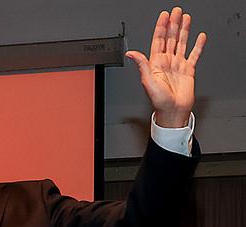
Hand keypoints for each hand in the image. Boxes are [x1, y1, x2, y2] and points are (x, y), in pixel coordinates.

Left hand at [126, 7, 206, 127]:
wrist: (173, 111)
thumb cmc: (159, 101)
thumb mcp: (147, 82)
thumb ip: (141, 65)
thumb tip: (130, 54)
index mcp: (156, 63)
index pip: (158, 40)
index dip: (161, 27)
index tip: (164, 16)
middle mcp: (167, 62)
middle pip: (170, 38)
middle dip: (173, 24)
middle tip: (176, 11)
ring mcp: (178, 65)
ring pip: (181, 43)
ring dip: (184, 30)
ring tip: (186, 18)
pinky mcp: (188, 70)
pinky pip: (194, 55)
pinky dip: (198, 45)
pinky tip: (200, 36)